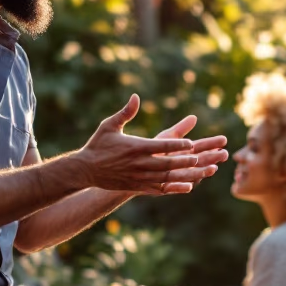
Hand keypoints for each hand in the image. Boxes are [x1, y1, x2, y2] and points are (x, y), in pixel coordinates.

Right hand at [74, 95, 214, 193]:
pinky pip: (160, 189)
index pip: (160, 146)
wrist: (85, 169)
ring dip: (185, 175)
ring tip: (200, 172)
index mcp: (135, 147)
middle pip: (167, 163)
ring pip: (166, 177)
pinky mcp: (137, 187)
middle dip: (185, 161)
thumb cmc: (98, 144)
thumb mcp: (109, 125)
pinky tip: (188, 186)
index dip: (177, 145)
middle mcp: (138, 163)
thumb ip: (125, 112)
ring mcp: (139, 177)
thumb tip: (136, 96)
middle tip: (200, 158)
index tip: (192, 143)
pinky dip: (174, 188)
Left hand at [153, 115, 228, 188]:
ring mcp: (177, 176)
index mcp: (185, 151)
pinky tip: (190, 186)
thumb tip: (194, 117)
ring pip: (192, 175)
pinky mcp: (167, 187)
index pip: (202, 147)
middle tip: (225, 154)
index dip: (213, 143)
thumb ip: (181, 129)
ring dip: (203, 173)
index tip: (224, 139)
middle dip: (213, 158)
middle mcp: (184, 164)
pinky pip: (174, 188)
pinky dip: (182, 187)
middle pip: (201, 161)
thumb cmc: (151, 149)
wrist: (135, 165)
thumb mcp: (167, 137)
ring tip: (213, 169)